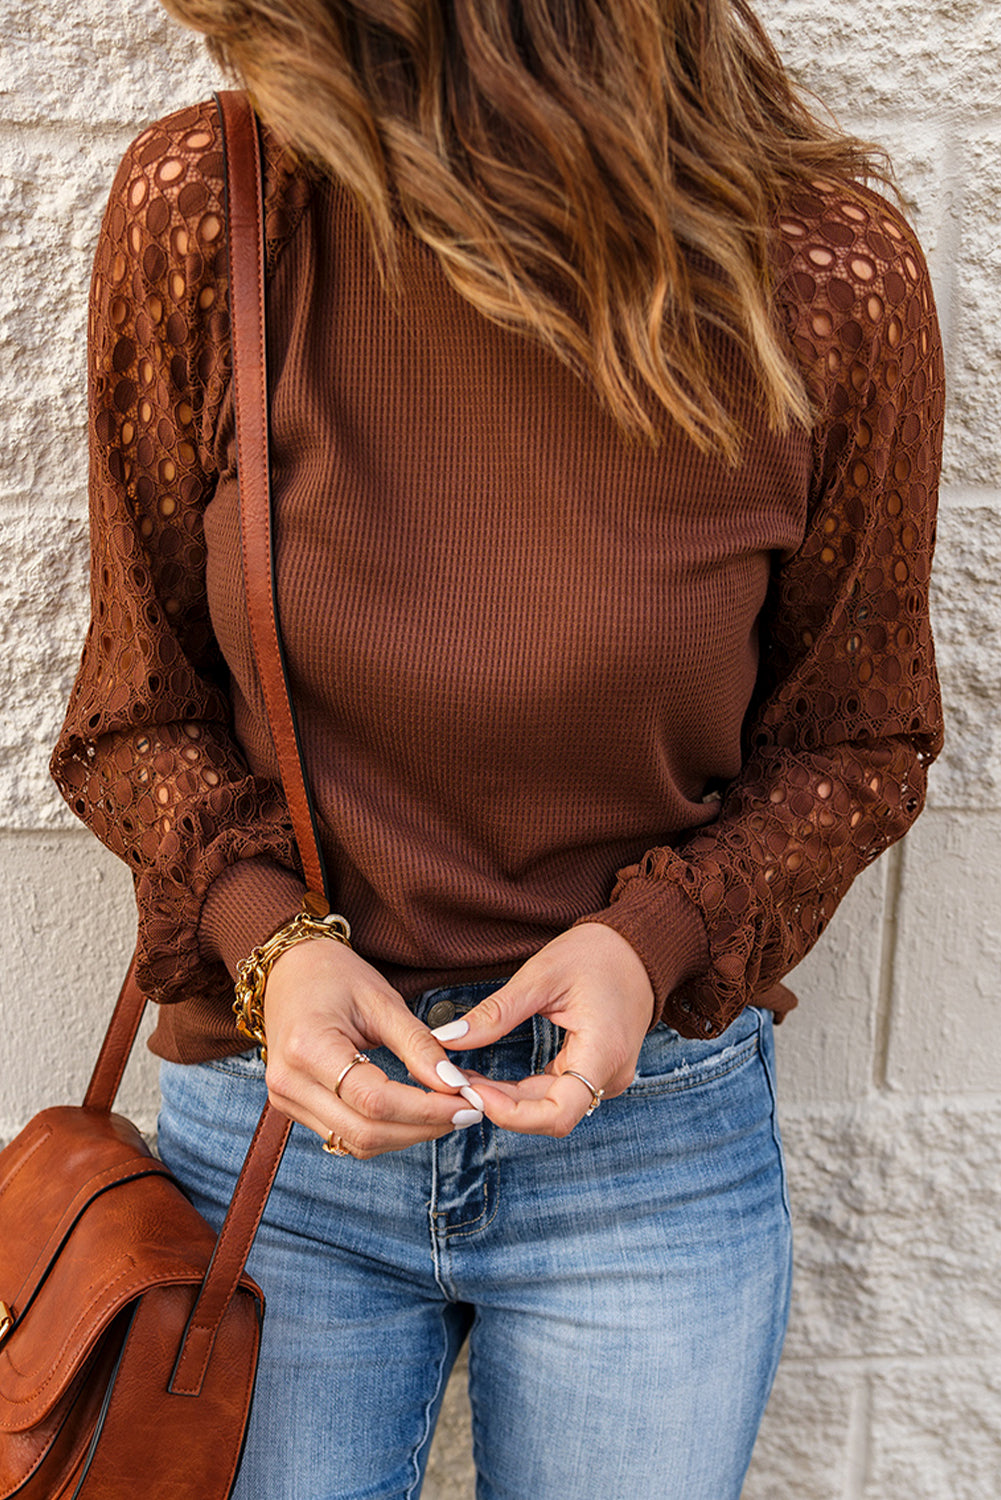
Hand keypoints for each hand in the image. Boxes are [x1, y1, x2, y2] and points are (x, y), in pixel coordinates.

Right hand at [262, 940, 484, 1157]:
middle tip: (467, 1111)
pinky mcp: (294, 1108)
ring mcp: (287, 1100)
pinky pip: (345, 1136)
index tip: (467, 1102)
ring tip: (447, 1111)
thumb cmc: (334, 975)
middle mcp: (289, 1082)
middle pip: (365, 1132)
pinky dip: (386, 1132)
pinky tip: (415, 1114)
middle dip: (423, 1127)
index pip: (374, 1100)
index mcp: (308, 1047)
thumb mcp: (382, 1000)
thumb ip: (418, 1045)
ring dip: (408, 1135)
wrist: (290, 970)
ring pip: (356, 1143)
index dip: (426, 1109)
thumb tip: (454, 1084)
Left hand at [438, 924, 654, 1136]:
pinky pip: (554, 1094)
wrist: (638, 948)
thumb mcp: (541, 976)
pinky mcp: (595, 1073)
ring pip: (548, 1108)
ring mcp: (605, 1078)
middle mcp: (610, 1076)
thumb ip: (496, 1012)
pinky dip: (520, 1091)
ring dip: (506, 1100)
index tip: (474, 1091)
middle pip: (547, 1114)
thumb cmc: (597, 954)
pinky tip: (488, 1079)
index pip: (557, 1115)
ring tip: (464, 1078)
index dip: (512, 1114)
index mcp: (603, 1053)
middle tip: (453, 1082)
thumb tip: (447, 1037)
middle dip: (498, 1104)